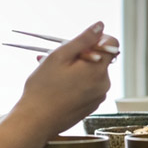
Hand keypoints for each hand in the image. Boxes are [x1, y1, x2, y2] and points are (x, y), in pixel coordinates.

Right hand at [12, 22, 115, 136]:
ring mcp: (98, 97)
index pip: (112, 44)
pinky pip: (88, 87)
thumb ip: (83, 40)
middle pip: (100, 59)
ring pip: (92, 73)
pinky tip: (58, 87)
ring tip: (54, 74)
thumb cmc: (44, 88)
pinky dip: (76, 82)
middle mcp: (104, 84)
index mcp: (99, 70)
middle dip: (82, 55)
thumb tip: (100, 26)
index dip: (97, 39)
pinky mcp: (91, 106)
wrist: (35, 121)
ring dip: (76, 69)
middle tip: (58, 60)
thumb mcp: (60, 56)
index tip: (79, 44)